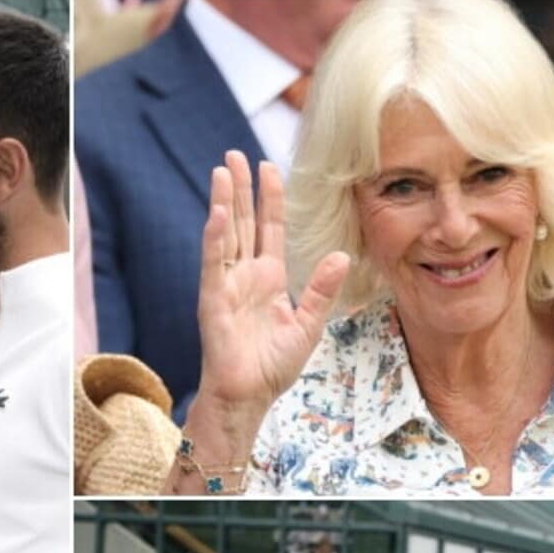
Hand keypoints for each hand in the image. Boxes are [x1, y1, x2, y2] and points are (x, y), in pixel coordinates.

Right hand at [194, 150, 349, 416]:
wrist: (248, 396)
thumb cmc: (273, 367)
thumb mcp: (309, 325)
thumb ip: (322, 290)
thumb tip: (341, 254)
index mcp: (269, 278)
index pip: (269, 228)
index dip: (269, 198)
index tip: (269, 167)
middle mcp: (245, 276)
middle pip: (242, 222)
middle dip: (239, 188)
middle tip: (234, 155)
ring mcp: (226, 286)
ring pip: (225, 234)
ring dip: (223, 202)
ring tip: (222, 171)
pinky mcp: (212, 301)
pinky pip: (214, 264)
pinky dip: (214, 239)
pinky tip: (217, 213)